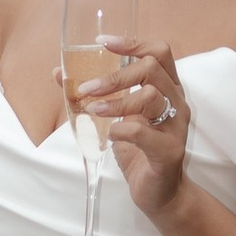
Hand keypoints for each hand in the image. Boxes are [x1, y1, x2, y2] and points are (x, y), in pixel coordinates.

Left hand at [83, 40, 191, 216]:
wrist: (160, 194)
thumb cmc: (139, 151)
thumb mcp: (116, 117)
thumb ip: (94, 95)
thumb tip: (59, 73)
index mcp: (167, 88)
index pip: (159, 52)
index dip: (132, 42)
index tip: (103, 42)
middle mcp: (176, 101)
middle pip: (152, 68)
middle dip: (115, 76)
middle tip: (87, 88)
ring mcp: (176, 125)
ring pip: (151, 96)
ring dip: (115, 101)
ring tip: (93, 110)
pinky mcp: (169, 151)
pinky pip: (144, 132)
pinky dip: (121, 130)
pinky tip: (110, 135)